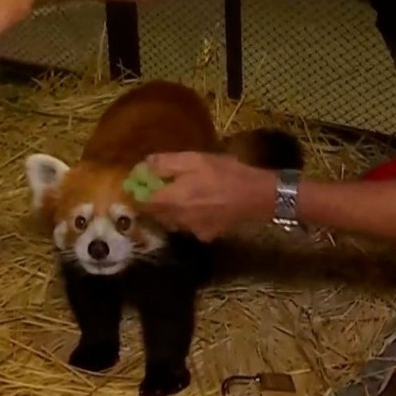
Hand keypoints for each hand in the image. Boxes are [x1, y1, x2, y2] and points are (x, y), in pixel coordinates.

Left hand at [140, 152, 277, 241]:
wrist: (258, 196)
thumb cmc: (226, 174)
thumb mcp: (195, 159)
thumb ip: (166, 163)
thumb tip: (144, 165)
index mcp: (170, 200)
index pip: (141, 202)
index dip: (137, 193)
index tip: (140, 182)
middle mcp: (176, 219)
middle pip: (156, 214)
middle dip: (154, 202)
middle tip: (161, 187)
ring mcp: (192, 230)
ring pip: (173, 222)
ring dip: (172, 211)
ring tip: (183, 196)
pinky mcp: (208, 235)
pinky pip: (191, 227)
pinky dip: (190, 218)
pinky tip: (202, 208)